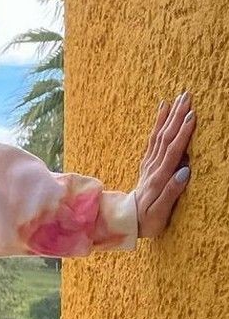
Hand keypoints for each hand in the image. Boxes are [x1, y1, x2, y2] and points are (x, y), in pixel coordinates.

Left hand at [135, 91, 193, 239]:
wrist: (128, 221)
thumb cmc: (148, 220)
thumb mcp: (160, 212)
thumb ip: (172, 192)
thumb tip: (184, 172)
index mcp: (159, 178)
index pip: (172, 152)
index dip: (182, 134)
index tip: (191, 116)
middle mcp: (153, 168)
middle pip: (166, 138)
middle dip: (177, 117)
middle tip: (186, 97)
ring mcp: (149, 164)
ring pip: (160, 136)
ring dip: (169, 116)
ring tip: (177, 98)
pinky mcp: (147, 163)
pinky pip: (153, 140)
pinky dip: (158, 124)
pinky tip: (162, 110)